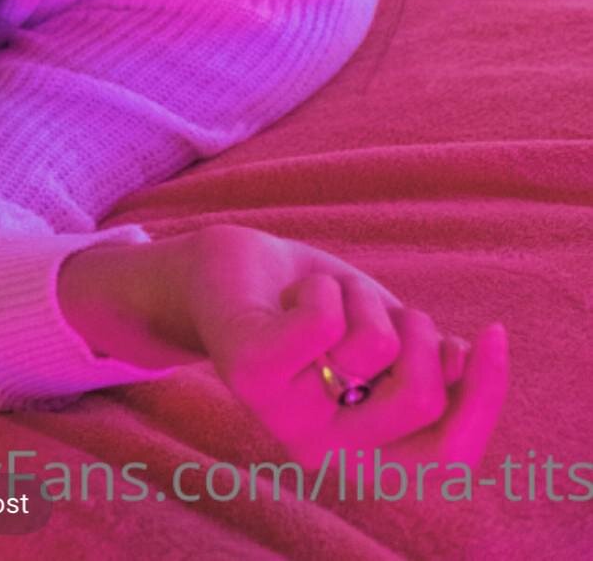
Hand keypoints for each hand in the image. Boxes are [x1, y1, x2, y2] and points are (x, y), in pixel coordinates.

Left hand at [182, 225, 507, 470]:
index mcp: (365, 451)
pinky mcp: (252, 373)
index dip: (485, 399)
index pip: (449, 454)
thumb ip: (429, 363)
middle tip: (384, 312)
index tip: (495, 335)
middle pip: (421, 396)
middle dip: (419, 333)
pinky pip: (325, 322)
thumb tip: (466, 359)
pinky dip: (323, 287)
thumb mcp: (387, 334)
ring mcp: (286, 416)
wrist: (229, 270)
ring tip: (327, 300)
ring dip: (364, 299)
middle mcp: (326, 448)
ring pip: (377, 346)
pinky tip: (294, 295)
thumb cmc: (314, 304)